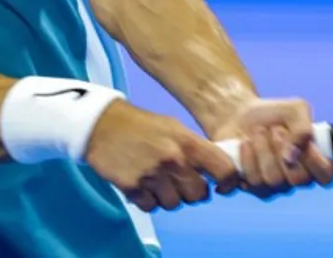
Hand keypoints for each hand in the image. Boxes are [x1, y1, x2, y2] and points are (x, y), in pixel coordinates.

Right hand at [84, 99, 237, 213]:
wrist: (103, 125)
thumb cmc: (143, 126)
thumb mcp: (175, 127)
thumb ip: (196, 148)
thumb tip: (217, 170)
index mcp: (188, 142)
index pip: (224, 170)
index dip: (228, 181)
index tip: (222, 185)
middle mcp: (174, 160)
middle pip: (199, 195)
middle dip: (193, 191)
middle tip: (182, 181)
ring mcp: (153, 176)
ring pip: (175, 204)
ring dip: (169, 196)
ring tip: (158, 181)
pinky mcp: (133, 188)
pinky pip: (152, 207)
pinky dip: (149, 200)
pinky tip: (143, 184)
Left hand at [211, 97, 332, 199]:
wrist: (240, 114)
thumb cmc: (273, 113)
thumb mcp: (296, 109)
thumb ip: (303, 129)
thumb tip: (293, 156)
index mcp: (314, 160)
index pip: (326, 175)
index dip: (315, 161)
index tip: (301, 142)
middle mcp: (297, 177)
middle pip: (297, 179)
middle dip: (283, 148)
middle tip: (275, 129)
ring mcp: (276, 186)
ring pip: (273, 179)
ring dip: (262, 148)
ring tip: (258, 132)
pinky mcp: (253, 188)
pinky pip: (252, 181)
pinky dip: (247, 156)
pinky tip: (244, 143)